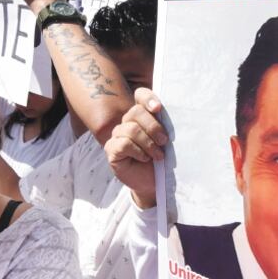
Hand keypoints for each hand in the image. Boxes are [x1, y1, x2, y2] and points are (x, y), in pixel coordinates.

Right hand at [104, 87, 167, 208]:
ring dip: (149, 144)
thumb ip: (163, 125)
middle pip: (136, 111)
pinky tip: (144, 159)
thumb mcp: (165, 141)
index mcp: (142, 116)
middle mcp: (128, 122)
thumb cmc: (161, 160)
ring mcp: (118, 135)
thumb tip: (164, 112)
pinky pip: (124, 143)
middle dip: (153, 127)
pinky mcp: (111, 149)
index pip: (141, 95)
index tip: (158, 108)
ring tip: (158, 156)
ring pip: (131, 128)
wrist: (153, 183)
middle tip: (164, 142)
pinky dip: (138, 151)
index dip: (148, 98)